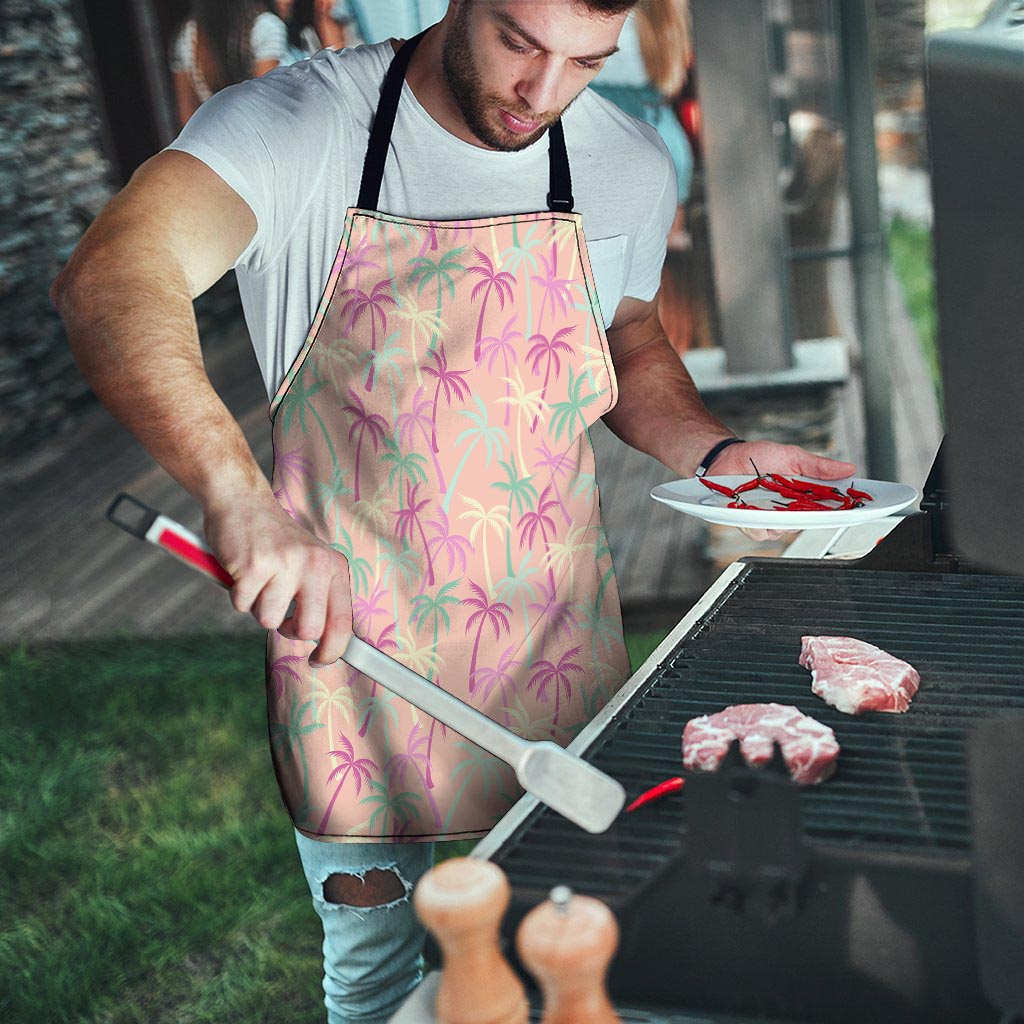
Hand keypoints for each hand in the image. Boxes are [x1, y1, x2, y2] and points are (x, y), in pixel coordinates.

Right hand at [204, 492, 351, 666]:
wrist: (243, 501)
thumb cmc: (275, 541)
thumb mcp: (310, 561)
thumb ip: (320, 596)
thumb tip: (326, 643)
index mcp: (333, 566)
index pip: (342, 621)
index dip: (333, 650)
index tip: (319, 660)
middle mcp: (314, 564)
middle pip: (308, 629)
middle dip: (289, 630)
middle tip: (280, 613)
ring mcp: (284, 564)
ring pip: (269, 620)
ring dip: (258, 607)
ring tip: (259, 580)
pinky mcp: (254, 566)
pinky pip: (242, 606)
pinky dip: (238, 595)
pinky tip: (243, 571)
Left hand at [708, 440, 856, 542]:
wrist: (727, 458)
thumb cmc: (759, 456)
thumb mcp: (793, 456)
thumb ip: (819, 466)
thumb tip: (848, 468)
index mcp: (804, 495)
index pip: (829, 508)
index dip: (843, 511)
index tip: (856, 509)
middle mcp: (789, 510)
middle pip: (808, 523)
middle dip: (809, 516)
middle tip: (802, 502)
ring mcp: (771, 518)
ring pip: (783, 531)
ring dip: (778, 518)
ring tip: (768, 499)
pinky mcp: (751, 523)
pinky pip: (760, 532)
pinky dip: (757, 522)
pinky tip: (751, 508)